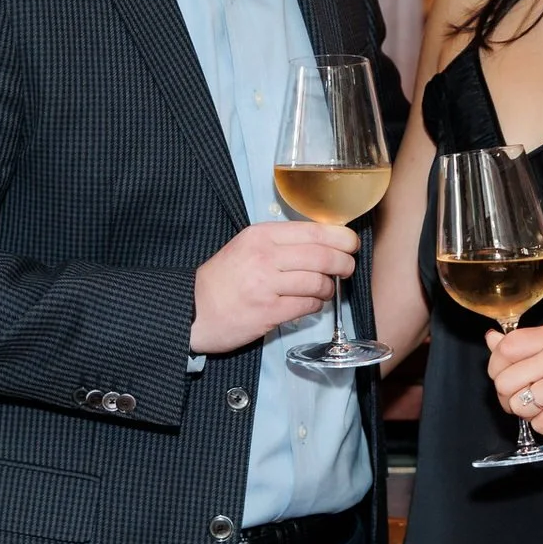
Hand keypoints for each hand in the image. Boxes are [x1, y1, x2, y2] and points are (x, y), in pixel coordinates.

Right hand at [192, 221, 358, 355]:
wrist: (192, 309)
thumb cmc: (222, 279)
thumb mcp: (246, 247)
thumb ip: (280, 242)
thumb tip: (323, 243)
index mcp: (261, 235)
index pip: (314, 231)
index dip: (341, 238)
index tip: (351, 244)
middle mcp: (264, 256)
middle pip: (322, 256)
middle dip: (343, 263)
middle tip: (347, 268)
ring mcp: (266, 285)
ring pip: (318, 282)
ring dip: (329, 287)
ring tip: (325, 289)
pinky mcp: (268, 312)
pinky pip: (307, 305)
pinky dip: (315, 304)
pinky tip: (311, 303)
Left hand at [486, 322, 542, 445]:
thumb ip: (525, 348)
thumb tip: (491, 338)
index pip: (505, 347)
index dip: (498, 369)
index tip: (513, 379)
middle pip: (504, 380)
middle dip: (512, 399)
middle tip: (535, 401)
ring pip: (518, 405)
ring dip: (533, 415)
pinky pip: (539, 425)